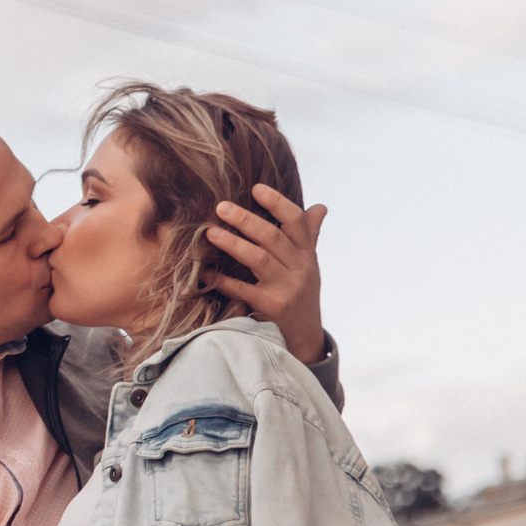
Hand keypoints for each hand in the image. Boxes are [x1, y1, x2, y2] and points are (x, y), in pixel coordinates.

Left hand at [204, 184, 328, 363]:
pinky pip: (243, 289)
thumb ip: (309, 235)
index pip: (296, 222)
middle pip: (273, 237)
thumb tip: (320, 207)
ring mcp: (287, 289)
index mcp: (306, 254)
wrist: (304, 337)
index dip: (277, 203)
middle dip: (246, 220)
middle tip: (221, 206)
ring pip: (259, 259)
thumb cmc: (301, 293)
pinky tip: (205, 271)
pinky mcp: (271, 308)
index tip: (255, 188)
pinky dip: (222, 279)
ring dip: (233, 244)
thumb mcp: (308, 265)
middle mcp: (300, 269)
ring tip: (209, 232)